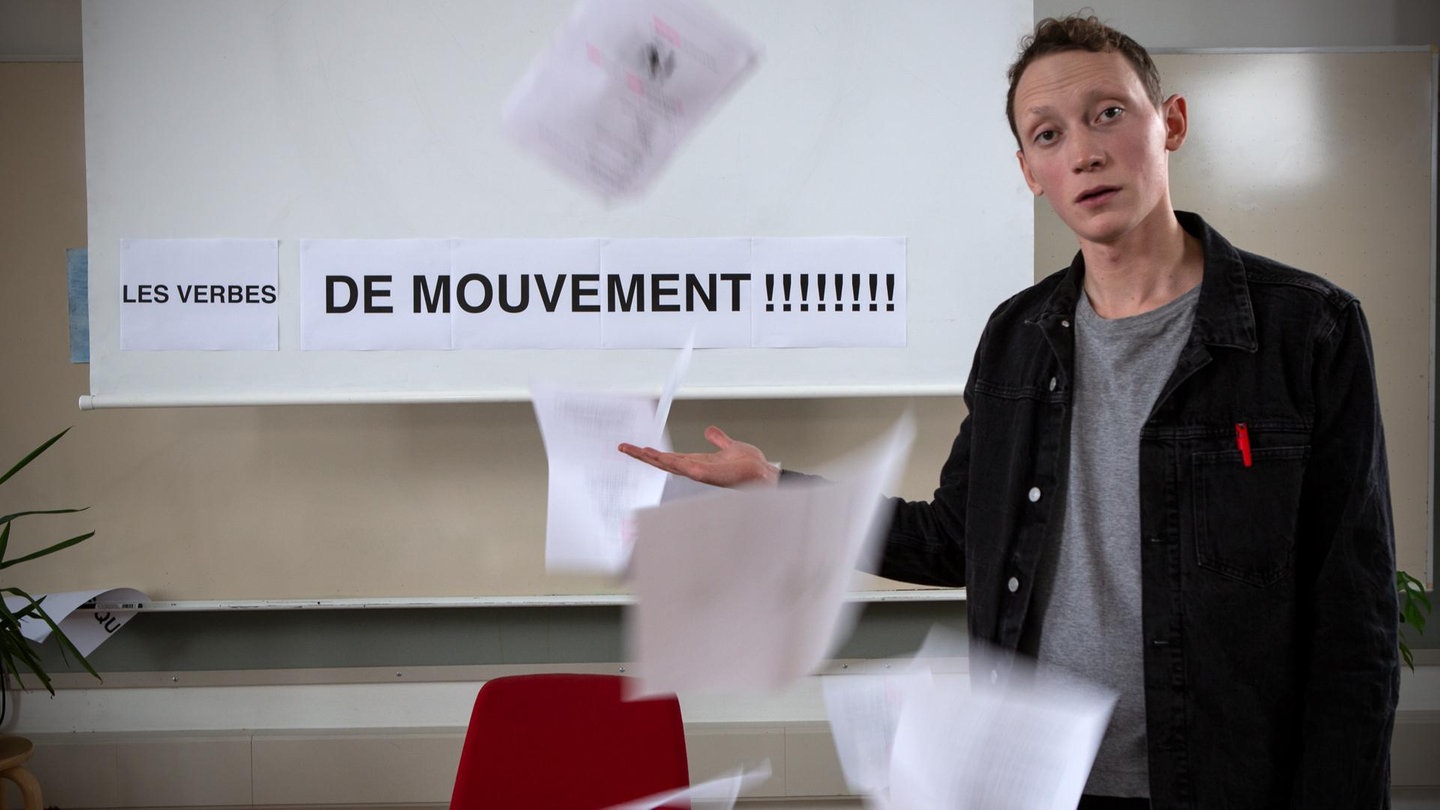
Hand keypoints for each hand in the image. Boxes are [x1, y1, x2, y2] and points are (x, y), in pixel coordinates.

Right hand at [618, 425, 778, 488]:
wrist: (764, 474)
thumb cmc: (748, 466)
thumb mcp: (729, 446)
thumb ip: (718, 439)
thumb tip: (709, 431)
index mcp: (696, 462)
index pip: (667, 456)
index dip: (649, 453)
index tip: (633, 447)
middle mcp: (695, 469)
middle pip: (662, 462)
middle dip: (642, 456)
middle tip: (623, 447)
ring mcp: (701, 473)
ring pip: (672, 465)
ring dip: (654, 459)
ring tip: (638, 451)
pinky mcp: (711, 475)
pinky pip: (690, 470)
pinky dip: (677, 465)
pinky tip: (665, 459)